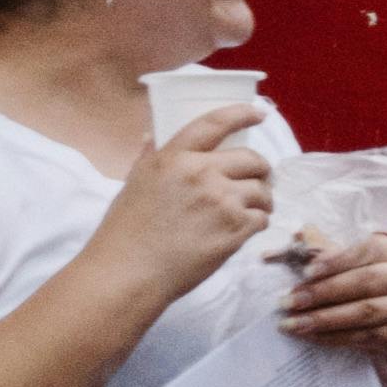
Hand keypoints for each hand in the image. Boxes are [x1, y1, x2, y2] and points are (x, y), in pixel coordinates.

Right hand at [94, 111, 271, 299]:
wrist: (128, 272)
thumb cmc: (124, 231)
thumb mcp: (133, 183)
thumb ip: (149, 157)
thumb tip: (153, 134)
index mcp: (173, 158)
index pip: (214, 123)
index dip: (242, 114)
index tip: (259, 114)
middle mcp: (201, 173)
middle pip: (252, 160)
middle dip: (261, 169)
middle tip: (258, 179)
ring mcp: (222, 200)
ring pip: (262, 190)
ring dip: (262, 200)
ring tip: (252, 209)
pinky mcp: (236, 228)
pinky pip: (262, 218)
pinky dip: (258, 223)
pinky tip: (244, 229)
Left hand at [277, 233, 386, 363]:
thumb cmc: (369, 282)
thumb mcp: (354, 261)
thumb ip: (329, 249)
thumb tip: (300, 233)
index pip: (366, 250)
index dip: (336, 261)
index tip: (305, 271)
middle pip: (365, 282)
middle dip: (323, 292)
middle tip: (288, 301)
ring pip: (364, 312)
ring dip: (324, 319)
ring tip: (292, 323)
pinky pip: (364, 337)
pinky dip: (334, 337)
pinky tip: (309, 336)